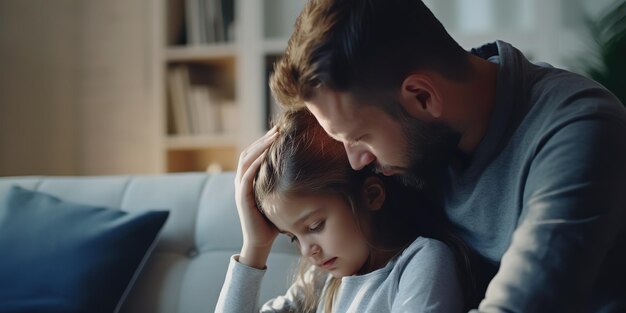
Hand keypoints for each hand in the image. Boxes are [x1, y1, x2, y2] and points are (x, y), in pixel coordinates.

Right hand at [234, 127, 279, 268]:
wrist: (260, 243)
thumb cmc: (272, 222)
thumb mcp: (277, 198)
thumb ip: (281, 185)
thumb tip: (302, 172)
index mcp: (249, 180)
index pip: (253, 154)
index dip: (264, 141)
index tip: (279, 131)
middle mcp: (241, 181)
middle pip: (249, 152)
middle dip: (263, 139)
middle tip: (278, 128)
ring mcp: (240, 189)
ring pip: (246, 160)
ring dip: (259, 147)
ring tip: (273, 136)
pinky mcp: (242, 198)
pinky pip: (247, 176)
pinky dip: (255, 164)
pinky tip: (265, 155)